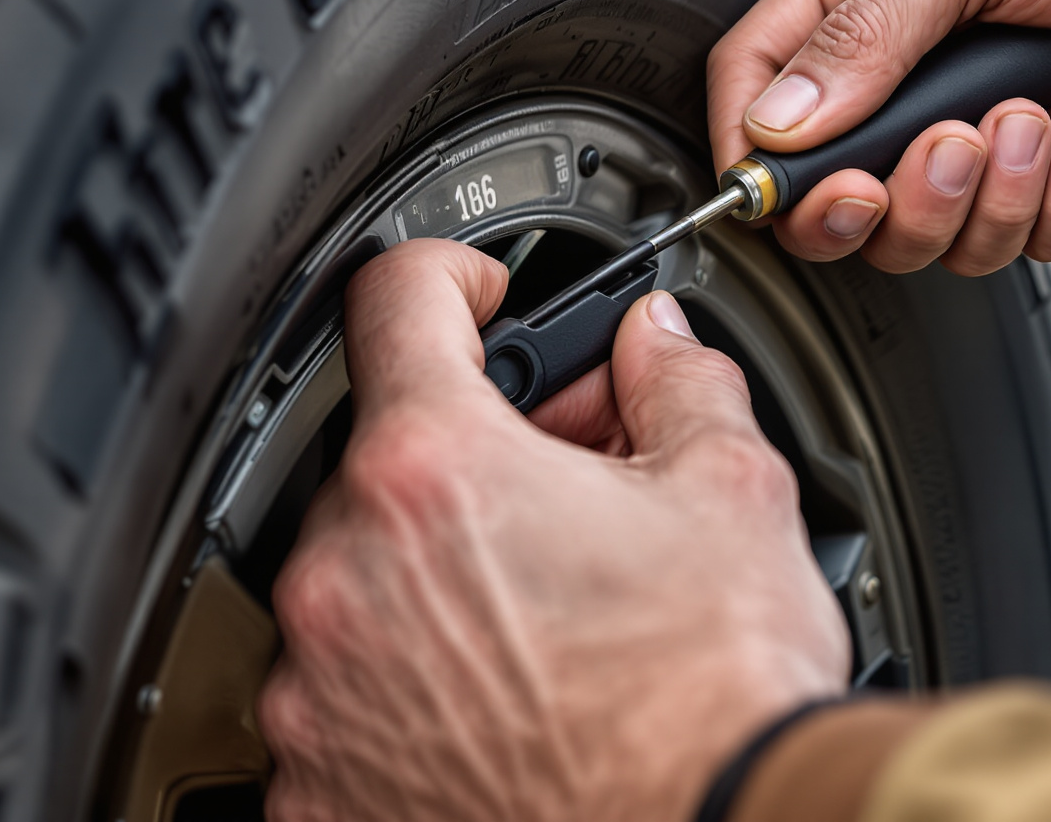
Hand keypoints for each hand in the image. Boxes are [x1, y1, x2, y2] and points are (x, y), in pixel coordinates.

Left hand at [259, 239, 848, 821]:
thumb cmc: (718, 701)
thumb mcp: (735, 493)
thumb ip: (679, 384)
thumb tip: (655, 345)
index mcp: (435, 472)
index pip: (395, 300)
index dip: (448, 279)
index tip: (474, 303)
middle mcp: (346, 578)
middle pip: (386, 464)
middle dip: (474, 464)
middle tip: (563, 495)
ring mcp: (318, 697)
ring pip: (357, 591)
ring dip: (432, 585)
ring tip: (541, 622)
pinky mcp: (315, 793)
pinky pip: (339, 713)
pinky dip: (402, 700)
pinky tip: (494, 708)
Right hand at [708, 0, 1050, 273]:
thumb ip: (871, 28)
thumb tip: (781, 118)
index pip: (760, 83)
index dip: (750, 147)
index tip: (775, 180)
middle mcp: (927, 72)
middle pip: (836, 194)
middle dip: (872, 203)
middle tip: (925, 158)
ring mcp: (996, 135)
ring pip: (931, 238)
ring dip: (979, 196)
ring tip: (1030, 119)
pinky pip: (1028, 244)